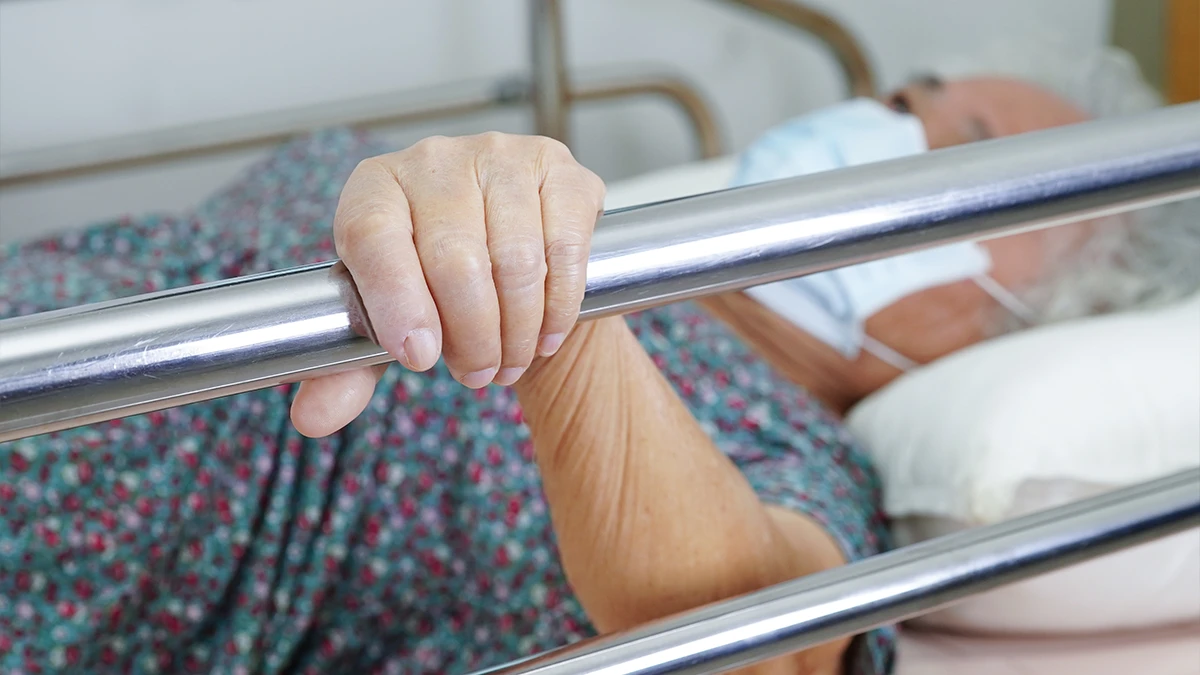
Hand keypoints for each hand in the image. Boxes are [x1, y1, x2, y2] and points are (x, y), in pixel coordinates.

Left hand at [289, 132, 605, 437]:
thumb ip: (345, 371)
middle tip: (475, 374)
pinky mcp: (559, 170)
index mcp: (375, 188)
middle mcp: (434, 161)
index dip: (397, 302)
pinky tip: (544, 333)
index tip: (420, 358)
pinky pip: (564, 247)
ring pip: (515, 260)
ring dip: (516, 330)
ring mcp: (502, 157)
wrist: (506, 251)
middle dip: (471, 337)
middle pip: (455, 258)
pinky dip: (558, 306)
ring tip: (508, 361)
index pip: (374, 236)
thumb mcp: (383, 327)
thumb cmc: (432, 288)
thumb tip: (313, 418)